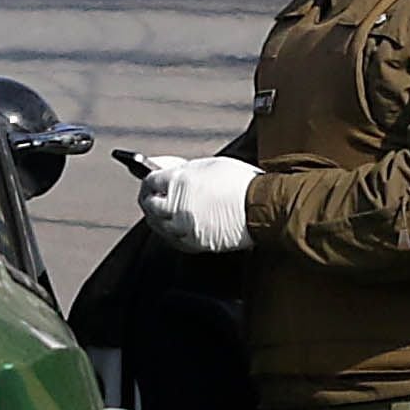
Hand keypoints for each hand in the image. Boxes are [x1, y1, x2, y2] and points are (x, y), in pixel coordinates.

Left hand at [133, 153, 257, 255]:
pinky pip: (173, 239)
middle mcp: (177, 206)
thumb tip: (173, 177)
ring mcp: (184, 227)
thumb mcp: (210, 167)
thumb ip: (186, 173)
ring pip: (158, 225)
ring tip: (159, 212)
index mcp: (179, 182)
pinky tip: (173, 228)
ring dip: (156, 218)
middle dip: (148, 199)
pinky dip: (169, 233)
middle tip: (150, 196)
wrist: (262, 208)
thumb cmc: (243, 184)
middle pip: (149, 205)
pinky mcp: (195, 243)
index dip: (148, 180)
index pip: (150, 182)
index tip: (150, 181)